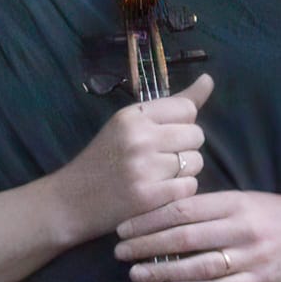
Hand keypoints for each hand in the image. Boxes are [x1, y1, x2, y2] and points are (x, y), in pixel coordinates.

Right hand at [45, 86, 209, 242]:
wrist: (71, 201)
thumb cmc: (103, 160)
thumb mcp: (129, 124)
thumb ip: (173, 104)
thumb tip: (209, 80)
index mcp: (132, 115)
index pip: (187, 108)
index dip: (183, 124)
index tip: (164, 136)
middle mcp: (139, 138)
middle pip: (196, 135)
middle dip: (186, 148)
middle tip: (161, 159)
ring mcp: (143, 168)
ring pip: (196, 162)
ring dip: (185, 172)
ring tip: (159, 177)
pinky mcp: (148, 197)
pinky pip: (189, 187)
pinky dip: (180, 192)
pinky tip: (160, 193)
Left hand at [119, 185, 280, 281]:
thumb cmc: (274, 215)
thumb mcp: (244, 200)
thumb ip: (209, 208)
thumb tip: (163, 215)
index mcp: (233, 203)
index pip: (182, 210)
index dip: (148, 219)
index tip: (123, 227)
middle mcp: (241, 228)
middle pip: (184, 238)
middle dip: (146, 245)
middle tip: (119, 252)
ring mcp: (251, 256)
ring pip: (199, 266)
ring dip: (163, 271)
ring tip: (136, 273)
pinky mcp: (261, 280)